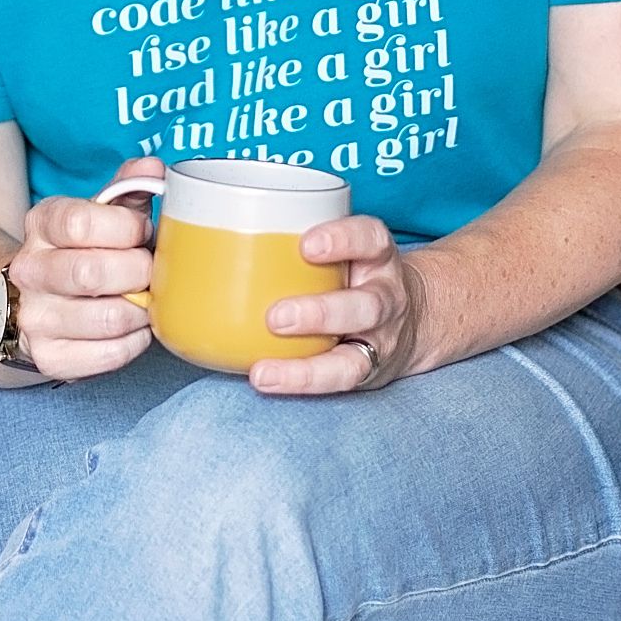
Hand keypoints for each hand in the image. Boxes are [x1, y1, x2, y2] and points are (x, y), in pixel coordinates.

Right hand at [4, 156, 160, 378]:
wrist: (27, 301)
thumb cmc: (78, 251)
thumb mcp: (96, 214)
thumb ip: (127, 189)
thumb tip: (153, 169)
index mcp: (41, 225)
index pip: (81, 222)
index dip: (126, 228)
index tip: (142, 233)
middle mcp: (29, 271)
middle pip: (92, 273)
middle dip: (139, 272)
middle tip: (149, 271)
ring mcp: (34, 318)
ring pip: (108, 318)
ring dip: (141, 310)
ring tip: (144, 300)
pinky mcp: (49, 358)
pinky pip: (110, 355)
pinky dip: (135, 342)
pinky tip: (133, 327)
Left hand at [250, 215, 427, 394]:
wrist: (411, 317)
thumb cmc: (355, 274)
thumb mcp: (346, 246)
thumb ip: (298, 241)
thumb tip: (209, 241)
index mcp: (377, 255)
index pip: (370, 239)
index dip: (342, 239)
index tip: (306, 245)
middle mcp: (386, 297)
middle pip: (367, 306)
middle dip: (321, 313)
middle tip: (275, 317)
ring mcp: (380, 338)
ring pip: (355, 356)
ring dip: (307, 365)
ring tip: (263, 369)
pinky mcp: (369, 369)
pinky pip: (340, 380)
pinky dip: (302, 381)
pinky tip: (268, 380)